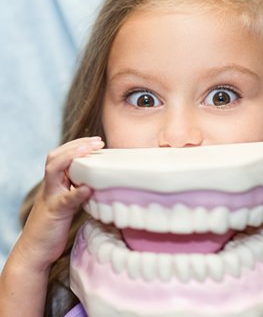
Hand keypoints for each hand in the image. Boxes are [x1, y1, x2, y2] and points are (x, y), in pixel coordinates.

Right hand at [0, 137, 103, 316]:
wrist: (34, 251)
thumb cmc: (53, 227)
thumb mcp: (67, 204)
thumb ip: (76, 191)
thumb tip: (97, 183)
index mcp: (54, 184)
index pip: (61, 156)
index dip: (77, 145)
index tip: (97, 141)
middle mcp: (50, 187)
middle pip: (56, 157)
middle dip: (76, 145)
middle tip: (97, 141)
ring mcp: (50, 198)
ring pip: (54, 170)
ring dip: (72, 157)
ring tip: (91, 150)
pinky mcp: (54, 213)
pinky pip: (65, 200)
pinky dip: (76, 193)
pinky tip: (88, 188)